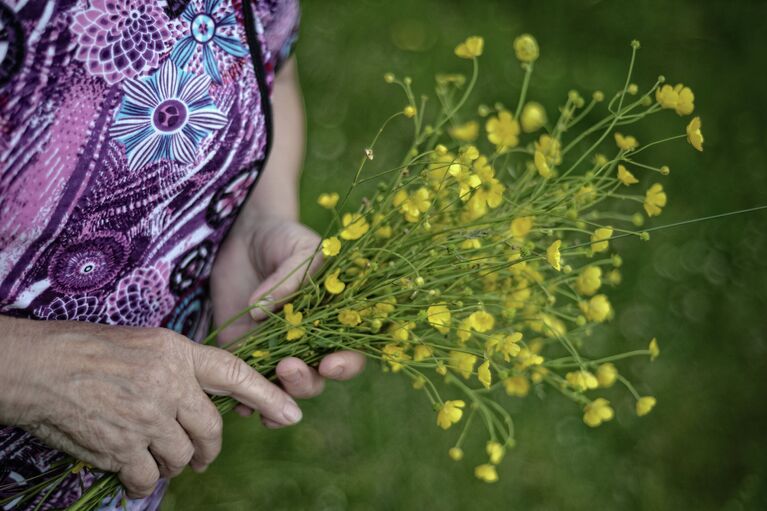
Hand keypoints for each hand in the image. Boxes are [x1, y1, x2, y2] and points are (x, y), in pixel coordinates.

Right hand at [0, 317, 302, 497]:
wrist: (40, 367)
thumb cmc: (89, 350)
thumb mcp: (146, 343)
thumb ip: (179, 367)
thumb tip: (202, 395)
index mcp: (177, 353)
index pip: (234, 375)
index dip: (267, 396)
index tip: (291, 414)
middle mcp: (168, 384)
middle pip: (210, 429)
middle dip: (209, 448)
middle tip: (202, 455)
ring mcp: (146, 418)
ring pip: (181, 456)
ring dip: (173, 463)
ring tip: (157, 456)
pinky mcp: (122, 447)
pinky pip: (147, 477)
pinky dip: (142, 480)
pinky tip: (132, 472)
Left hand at [210, 215, 364, 420]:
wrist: (246, 235)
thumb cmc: (284, 238)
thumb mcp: (298, 249)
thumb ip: (292, 277)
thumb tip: (263, 311)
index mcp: (334, 321)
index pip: (350, 353)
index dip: (345, 365)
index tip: (330, 363)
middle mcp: (308, 343)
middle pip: (316, 379)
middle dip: (304, 381)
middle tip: (287, 366)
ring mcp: (276, 351)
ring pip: (282, 389)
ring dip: (275, 397)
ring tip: (261, 392)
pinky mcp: (245, 352)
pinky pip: (247, 383)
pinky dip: (244, 399)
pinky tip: (237, 402)